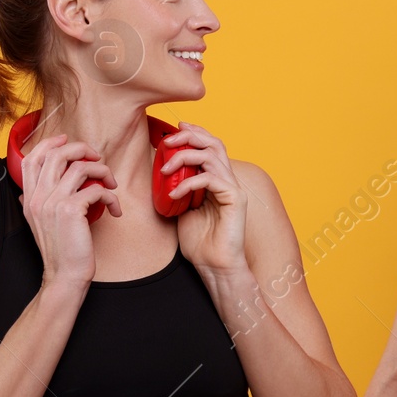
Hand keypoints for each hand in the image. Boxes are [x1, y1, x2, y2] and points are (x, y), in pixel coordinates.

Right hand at [17, 132, 120, 287]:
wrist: (64, 275)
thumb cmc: (60, 250)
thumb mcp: (38, 224)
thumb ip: (35, 204)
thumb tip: (29, 191)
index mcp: (29, 198)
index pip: (31, 158)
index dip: (50, 143)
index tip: (67, 140)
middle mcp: (38, 197)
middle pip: (56, 155)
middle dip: (81, 149)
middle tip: (97, 158)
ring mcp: (52, 203)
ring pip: (80, 168)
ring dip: (102, 172)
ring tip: (111, 184)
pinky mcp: (71, 210)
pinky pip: (96, 190)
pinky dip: (110, 196)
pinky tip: (114, 208)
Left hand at [161, 122, 247, 274]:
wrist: (214, 266)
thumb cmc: (200, 243)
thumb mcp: (181, 209)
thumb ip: (178, 190)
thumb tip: (162, 174)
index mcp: (217, 180)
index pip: (209, 146)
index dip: (194, 133)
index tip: (174, 130)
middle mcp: (227, 180)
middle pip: (214, 143)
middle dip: (190, 136)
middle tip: (169, 140)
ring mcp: (232, 189)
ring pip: (212, 156)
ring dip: (185, 157)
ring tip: (166, 169)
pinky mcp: (234, 199)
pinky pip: (209, 179)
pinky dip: (188, 183)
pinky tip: (173, 194)